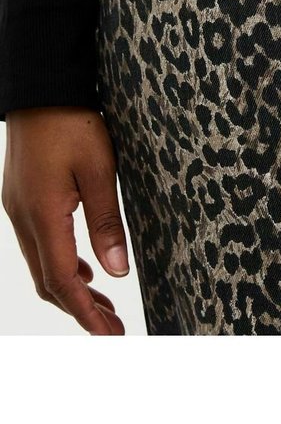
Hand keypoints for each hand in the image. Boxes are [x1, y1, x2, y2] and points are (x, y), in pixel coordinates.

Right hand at [2, 106, 128, 334]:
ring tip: (103, 302)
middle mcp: (24, 218)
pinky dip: (61, 263)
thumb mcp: (100, 169)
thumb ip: (107, 221)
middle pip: (48, 281)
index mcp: (44, 215)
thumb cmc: (73, 121)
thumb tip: (117, 271)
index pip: (64, 281)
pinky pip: (39, 243)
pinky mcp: (22, 197)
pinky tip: (84, 265)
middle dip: (80, 308)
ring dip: (71, 287)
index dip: (86, 312)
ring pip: (41, 264)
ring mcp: (19, 208)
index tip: (109, 335)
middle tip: (111, 327)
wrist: (40, 88)